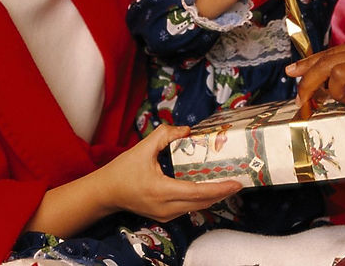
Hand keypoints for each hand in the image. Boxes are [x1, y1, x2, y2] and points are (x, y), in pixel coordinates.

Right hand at [94, 125, 241, 222]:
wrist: (106, 193)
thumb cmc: (122, 171)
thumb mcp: (143, 148)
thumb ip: (166, 135)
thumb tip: (187, 129)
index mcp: (161, 190)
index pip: (197, 192)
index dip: (219, 188)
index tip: (236, 182)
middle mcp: (166, 207)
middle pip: (202, 202)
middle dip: (223, 192)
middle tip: (239, 179)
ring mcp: (166, 214)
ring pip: (197, 207)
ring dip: (214, 196)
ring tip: (229, 182)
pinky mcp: (165, 216)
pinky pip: (189, 208)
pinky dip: (202, 198)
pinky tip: (210, 187)